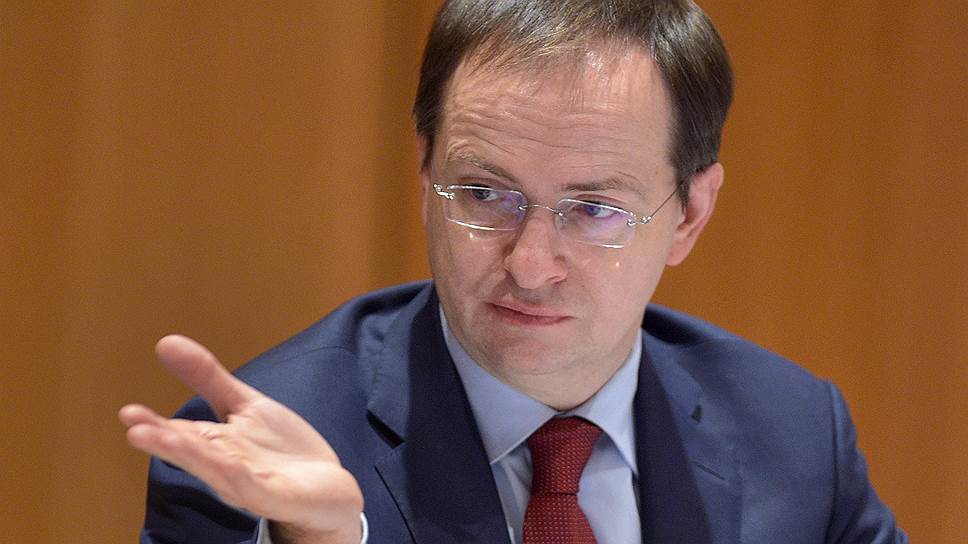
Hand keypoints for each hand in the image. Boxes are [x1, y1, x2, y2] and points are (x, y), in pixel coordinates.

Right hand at [119, 335, 362, 543]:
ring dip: (193, 457)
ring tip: (167, 440)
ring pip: (218, 471)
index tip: (127, 413)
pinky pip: (257, 488)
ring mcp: (251, 483)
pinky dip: (243, 477)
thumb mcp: (244, 406)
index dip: (154, 425)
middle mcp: (226, 466)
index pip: (179, 433)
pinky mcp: (279, 497)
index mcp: (214, 445)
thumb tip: (165, 342)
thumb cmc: (280, 451)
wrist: (328, 490)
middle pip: (193, 453)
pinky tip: (232, 463)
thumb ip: (207, 378)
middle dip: (166, 442)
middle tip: (135, 430)